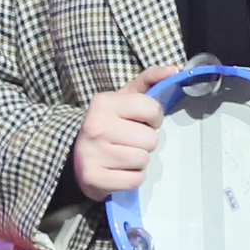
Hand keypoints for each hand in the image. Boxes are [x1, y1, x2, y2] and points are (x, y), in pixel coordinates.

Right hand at [71, 74, 170, 200]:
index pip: (152, 109)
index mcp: (103, 103)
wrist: (75, 155)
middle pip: (150, 139)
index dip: (153, 118)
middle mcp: (96, 127)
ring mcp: (93, 154)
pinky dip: (132, 178)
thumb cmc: (108, 124)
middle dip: (145, 142)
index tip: (141, 121)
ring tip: (123, 156)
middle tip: (129, 141)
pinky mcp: (95, 178)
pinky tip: (119, 171)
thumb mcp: (124, 98)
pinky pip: (135, 180)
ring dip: (139, 161)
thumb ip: (149, 80)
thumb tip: (174, 69)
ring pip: (143, 160)